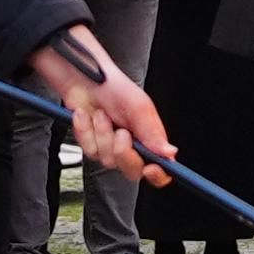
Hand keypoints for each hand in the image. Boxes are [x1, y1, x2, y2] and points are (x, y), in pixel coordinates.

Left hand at [29, 30, 171, 183]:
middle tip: (122, 132)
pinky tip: (87, 116)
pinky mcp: (92, 145)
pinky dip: (86, 131)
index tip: (150, 168)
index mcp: (150, 138)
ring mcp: (110, 147)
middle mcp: (133, 146)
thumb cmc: (114, 86)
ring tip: (102, 114)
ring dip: (103, 134)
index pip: (161, 168)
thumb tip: (170, 153)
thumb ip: (152, 132)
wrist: (83, 78)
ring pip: (107, 160)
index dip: (159, 175)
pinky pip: (89, 151)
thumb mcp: (138, 106)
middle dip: (124, 152)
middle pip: (133, 170)